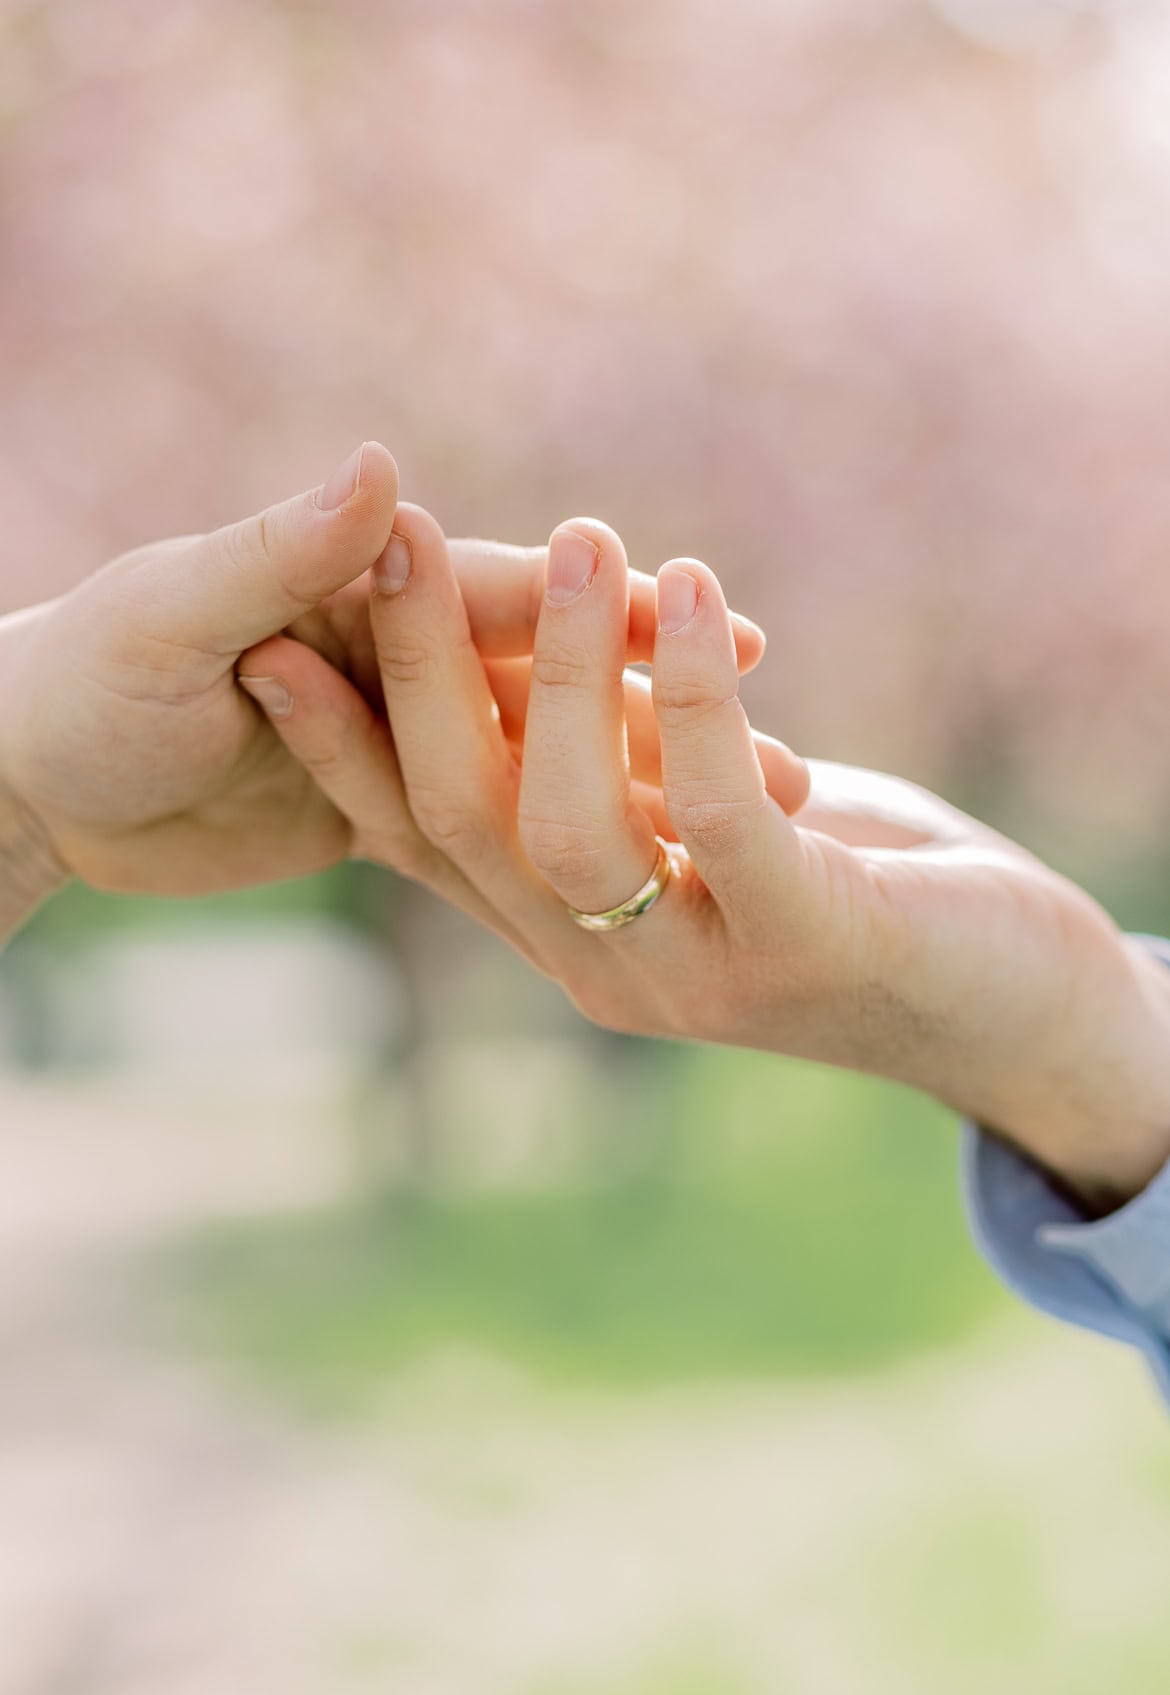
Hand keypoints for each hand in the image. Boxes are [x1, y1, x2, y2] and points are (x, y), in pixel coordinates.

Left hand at [0, 446, 765, 918]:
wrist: (37, 779)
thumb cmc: (83, 684)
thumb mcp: (170, 618)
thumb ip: (276, 552)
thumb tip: (386, 469)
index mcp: (365, 591)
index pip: (516, 601)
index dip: (620, 623)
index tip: (728, 638)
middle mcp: (408, 659)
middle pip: (565, 685)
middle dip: (671, 718)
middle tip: (794, 766)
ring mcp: (410, 738)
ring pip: (556, 760)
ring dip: (649, 788)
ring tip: (761, 827)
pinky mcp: (394, 808)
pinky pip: (507, 821)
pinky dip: (580, 831)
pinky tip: (658, 858)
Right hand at [245, 511, 1169, 1208]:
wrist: (1010, 1007)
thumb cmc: (854, 890)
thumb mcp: (708, 828)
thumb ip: (613, 782)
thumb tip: (525, 686)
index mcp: (563, 937)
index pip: (418, 840)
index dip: (338, 744)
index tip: (271, 644)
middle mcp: (603, 969)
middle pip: (463, 821)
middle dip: (419, 676)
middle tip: (400, 536)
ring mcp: (698, 973)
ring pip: (571, 827)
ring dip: (563, 674)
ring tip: (582, 537)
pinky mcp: (806, 945)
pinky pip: (716, 816)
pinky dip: (694, 695)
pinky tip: (699, 590)